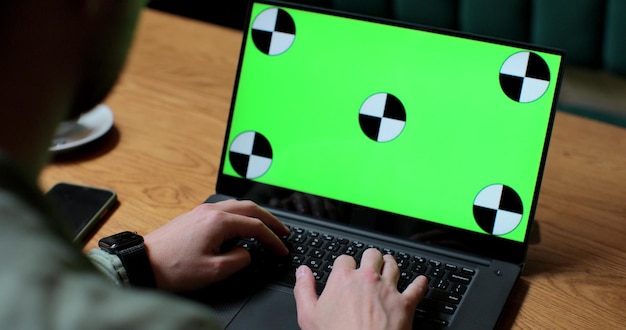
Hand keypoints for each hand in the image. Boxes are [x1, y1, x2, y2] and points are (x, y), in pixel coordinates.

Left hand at [144, 200, 288, 290]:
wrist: (142, 263)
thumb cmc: (173, 268)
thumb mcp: (214, 271)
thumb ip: (239, 260)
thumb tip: (246, 252)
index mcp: (219, 222)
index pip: (256, 226)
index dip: (273, 239)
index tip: (282, 250)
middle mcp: (211, 211)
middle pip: (250, 208)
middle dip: (270, 220)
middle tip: (283, 232)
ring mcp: (201, 211)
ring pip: (237, 206)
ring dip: (255, 216)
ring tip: (266, 227)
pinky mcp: (193, 216)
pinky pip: (224, 210)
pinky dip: (240, 216)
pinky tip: (241, 226)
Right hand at [293, 248, 427, 329]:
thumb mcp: (309, 316)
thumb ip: (304, 290)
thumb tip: (303, 272)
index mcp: (344, 279)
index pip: (344, 259)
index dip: (344, 264)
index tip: (344, 270)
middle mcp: (368, 279)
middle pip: (372, 255)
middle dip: (370, 258)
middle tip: (369, 262)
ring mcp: (389, 290)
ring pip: (393, 265)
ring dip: (391, 263)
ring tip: (389, 264)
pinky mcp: (405, 304)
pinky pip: (417, 288)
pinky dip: (420, 283)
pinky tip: (422, 281)